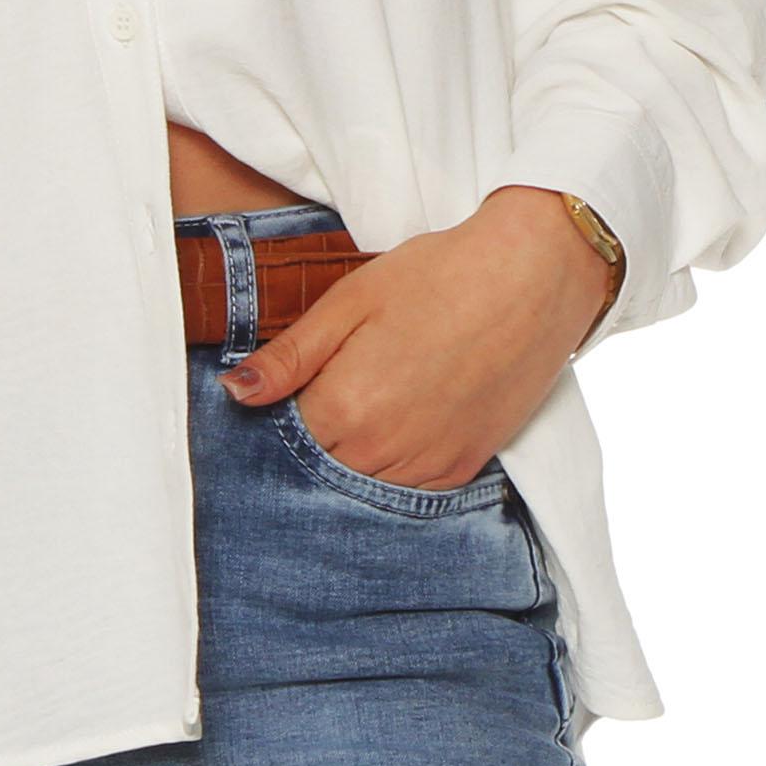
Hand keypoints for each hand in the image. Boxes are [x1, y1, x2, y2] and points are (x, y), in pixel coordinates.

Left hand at [221, 186, 616, 487]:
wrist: (531, 278)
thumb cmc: (437, 277)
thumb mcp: (350, 301)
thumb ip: (289, 356)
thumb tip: (234, 393)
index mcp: (345, 407)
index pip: (283, 439)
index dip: (280, 412)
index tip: (289, 387)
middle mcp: (384, 451)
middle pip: (321, 468)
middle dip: (315, 437)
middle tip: (333, 386)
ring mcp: (428, 465)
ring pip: (364, 484)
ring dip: (354, 455)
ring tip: (371, 398)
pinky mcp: (464, 467)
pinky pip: (411, 488)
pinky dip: (395, 465)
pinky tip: (401, 420)